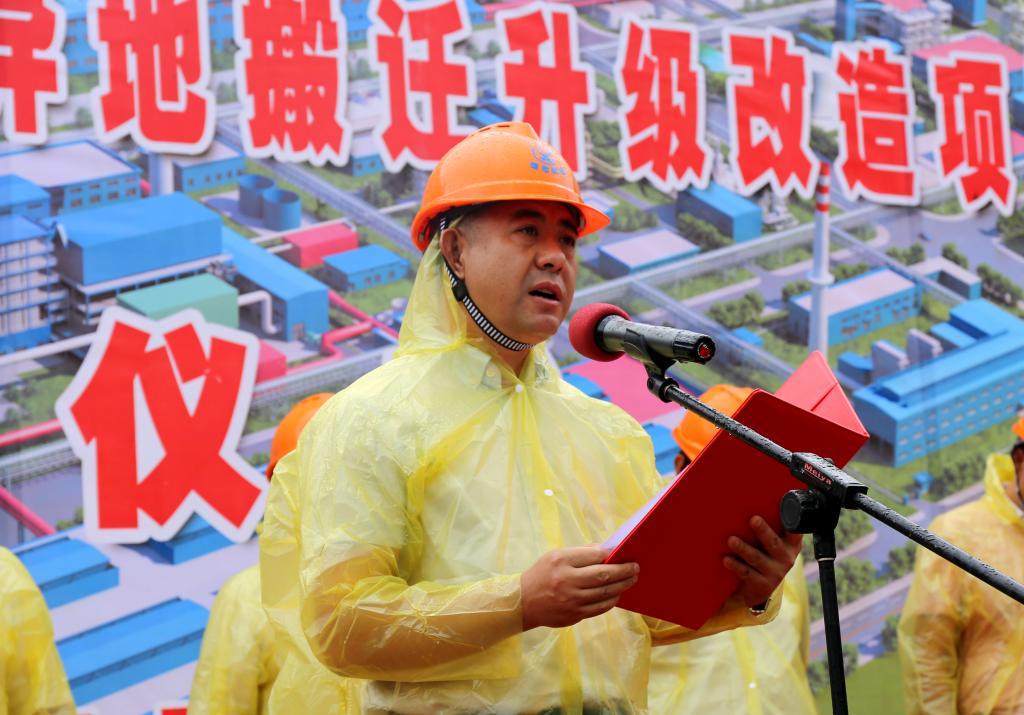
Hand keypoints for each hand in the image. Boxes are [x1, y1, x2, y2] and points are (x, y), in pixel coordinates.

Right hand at [520, 546, 638, 630]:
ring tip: (631, 580)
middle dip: (624, 571)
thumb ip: (579, 553)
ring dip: (622, 586)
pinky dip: (611, 600)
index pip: (594, 556)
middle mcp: (567, 580)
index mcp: (561, 561)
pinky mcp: (574, 615)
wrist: (523, 602)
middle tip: (635, 568)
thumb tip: (605, 550)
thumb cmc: (542, 574)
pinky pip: (599, 608)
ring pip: (605, 593)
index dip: (611, 555)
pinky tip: (616, 594)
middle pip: (604, 575)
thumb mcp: (555, 556)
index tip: (624, 553)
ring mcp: (571, 600)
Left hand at [724, 515, 801, 607]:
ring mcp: (774, 573)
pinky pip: (747, 573)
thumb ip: (771, 526)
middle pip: (773, 543)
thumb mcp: (772, 542)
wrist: (759, 589)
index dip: (792, 521)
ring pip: (757, 558)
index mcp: (791, 544)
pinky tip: (726, 558)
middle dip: (763, 531)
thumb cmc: (765, 556)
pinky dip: (736, 565)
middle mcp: (786, 558)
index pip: (794, 531)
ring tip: (731, 540)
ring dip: (743, 548)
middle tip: (753, 519)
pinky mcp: (762, 584)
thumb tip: (752, 495)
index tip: (784, 507)